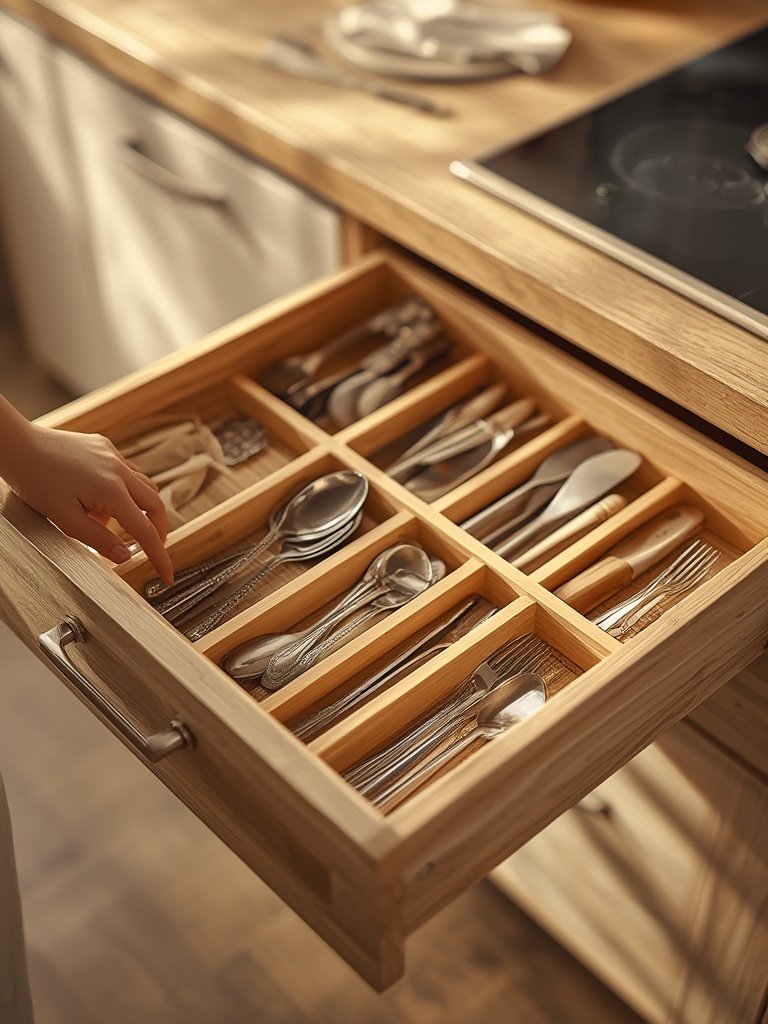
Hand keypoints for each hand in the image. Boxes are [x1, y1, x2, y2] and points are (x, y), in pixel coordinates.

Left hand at [7, 424, 173, 584]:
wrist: (18, 446)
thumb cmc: (35, 480)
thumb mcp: (64, 519)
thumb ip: (98, 539)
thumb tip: (124, 556)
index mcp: (112, 490)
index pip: (145, 530)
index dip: (159, 555)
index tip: (167, 574)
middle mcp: (119, 470)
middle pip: (156, 505)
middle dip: (157, 530)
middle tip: (151, 549)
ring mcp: (114, 455)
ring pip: (145, 486)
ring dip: (141, 509)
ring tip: (112, 523)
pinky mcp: (105, 447)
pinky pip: (128, 472)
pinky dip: (126, 490)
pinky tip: (102, 499)